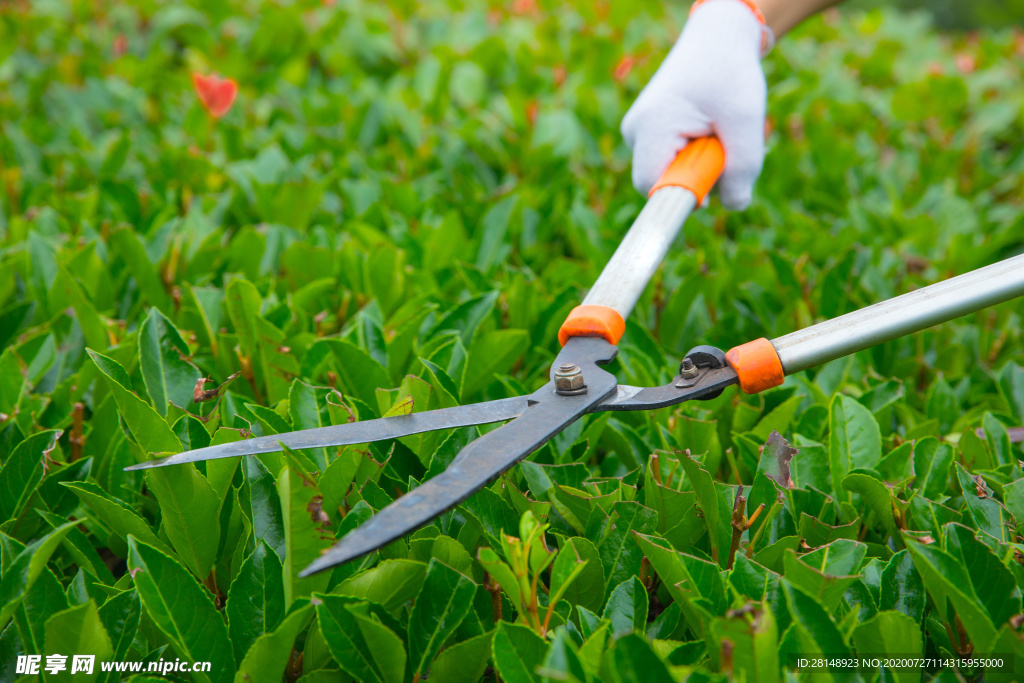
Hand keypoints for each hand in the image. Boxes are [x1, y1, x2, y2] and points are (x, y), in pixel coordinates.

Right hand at [621, 0, 767, 208]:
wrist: (717, 37)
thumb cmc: (730, 72)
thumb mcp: (746, 119)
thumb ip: (743, 166)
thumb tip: (734, 206)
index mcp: (652, 126)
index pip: (653, 186)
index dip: (683, 196)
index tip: (712, 190)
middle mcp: (636, 130)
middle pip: (663, 182)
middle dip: (699, 175)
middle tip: (725, 144)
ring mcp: (638, 131)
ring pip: (669, 172)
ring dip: (701, 163)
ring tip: (719, 129)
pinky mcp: (647, 132)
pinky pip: (671, 160)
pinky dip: (696, 154)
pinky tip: (709, 128)